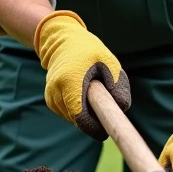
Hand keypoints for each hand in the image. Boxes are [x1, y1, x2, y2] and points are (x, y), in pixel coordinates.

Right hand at [33, 10, 129, 139]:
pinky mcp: (50, 100)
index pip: (81, 118)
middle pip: (78, 120)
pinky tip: (84, 95)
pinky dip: (78, 110)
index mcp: (69, 82)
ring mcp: (51, 97)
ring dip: (86, 114)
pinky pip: (68, 114)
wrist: (62, 40)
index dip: (95, 128)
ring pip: (73, 119)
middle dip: (94, 120)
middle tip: (107, 107)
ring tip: (93, 93)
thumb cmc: (88, 50)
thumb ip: (117, 83)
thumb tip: (122, 107)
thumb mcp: (108, 61)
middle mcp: (56, 91)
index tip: (107, 130)